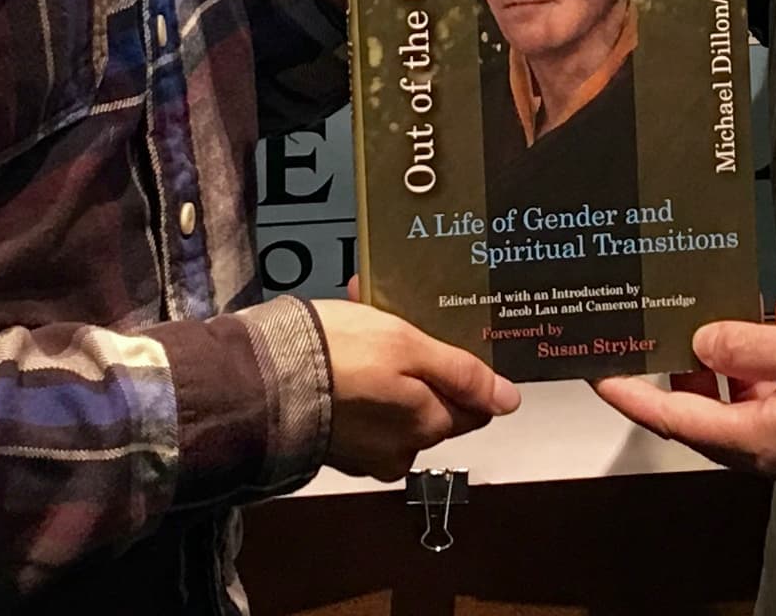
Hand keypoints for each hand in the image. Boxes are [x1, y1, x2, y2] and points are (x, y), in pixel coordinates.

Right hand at [316, 295, 519, 479]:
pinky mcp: (333, 446)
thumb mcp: (409, 346)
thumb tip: (510, 401)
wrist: (265, 377)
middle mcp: (403, 450)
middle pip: (432, 406)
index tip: (444, 338)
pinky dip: (358, 384)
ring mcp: (366, 453)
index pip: (473, 407)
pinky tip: (342, 350)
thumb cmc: (343, 353)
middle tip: (400, 321)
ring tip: (363, 323)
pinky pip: (361, 412)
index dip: (464, 371)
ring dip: (387, 370)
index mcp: (430, 426)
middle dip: (421, 366)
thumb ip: (462, 374)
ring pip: (395, 406)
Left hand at [598, 299, 775, 485]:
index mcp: (757, 442)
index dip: (634, 395)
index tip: (601, 372)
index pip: (675, 420)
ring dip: (740, 356)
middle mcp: (772, 454)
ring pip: (749, 400)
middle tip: (669, 325)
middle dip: (690, 368)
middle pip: (709, 412)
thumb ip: (745, 345)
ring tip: (740, 308)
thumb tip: (701, 343)